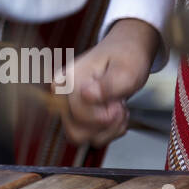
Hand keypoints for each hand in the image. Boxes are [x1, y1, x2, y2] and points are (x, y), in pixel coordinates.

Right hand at [61, 18, 158, 146]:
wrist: (127, 51)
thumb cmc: (127, 58)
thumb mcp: (127, 71)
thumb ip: (110, 85)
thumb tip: (87, 95)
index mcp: (69, 79)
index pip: (82, 116)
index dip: (106, 115)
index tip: (119, 101)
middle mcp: (61, 93)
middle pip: (77, 131)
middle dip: (106, 124)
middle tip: (119, 105)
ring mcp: (66, 104)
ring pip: (79, 137)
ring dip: (105, 130)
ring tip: (117, 110)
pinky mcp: (73, 113)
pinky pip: (85, 135)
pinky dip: (105, 131)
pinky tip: (114, 115)